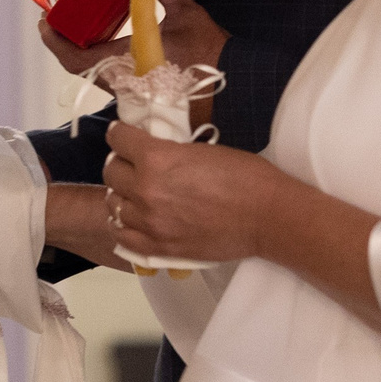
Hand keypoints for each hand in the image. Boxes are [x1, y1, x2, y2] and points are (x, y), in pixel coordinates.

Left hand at [39, 0, 228, 84]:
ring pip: (97, 73)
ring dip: (87, 50)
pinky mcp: (146, 99)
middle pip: (81, 65)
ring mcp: (133, 94)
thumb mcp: (187, 16)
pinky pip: (115, 79)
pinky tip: (111, 43)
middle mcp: (122, 83)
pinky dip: (106, 60)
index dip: (53, 40)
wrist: (240, 92)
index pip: (73, 58)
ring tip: (84, 24)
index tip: (44, 20)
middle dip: (68, 41)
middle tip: (63, 16)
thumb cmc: (212, 56)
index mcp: (124, 64)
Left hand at [101, 121, 285, 264]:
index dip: (121, 135)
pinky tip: (135, 220)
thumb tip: (152, 151)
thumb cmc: (245, 177)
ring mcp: (150, 221)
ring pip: (113, 203)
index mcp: (156, 157)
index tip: (125, 136)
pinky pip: (123, 236)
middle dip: (122, 164)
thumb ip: (169, 152)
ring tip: (136, 194)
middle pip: (111, 171)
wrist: (269, 217)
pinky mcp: (159, 247)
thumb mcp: (200, 150)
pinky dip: (125, 226)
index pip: (117, 138)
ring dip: (123, 195)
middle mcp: (146, 188)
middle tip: (134, 165)